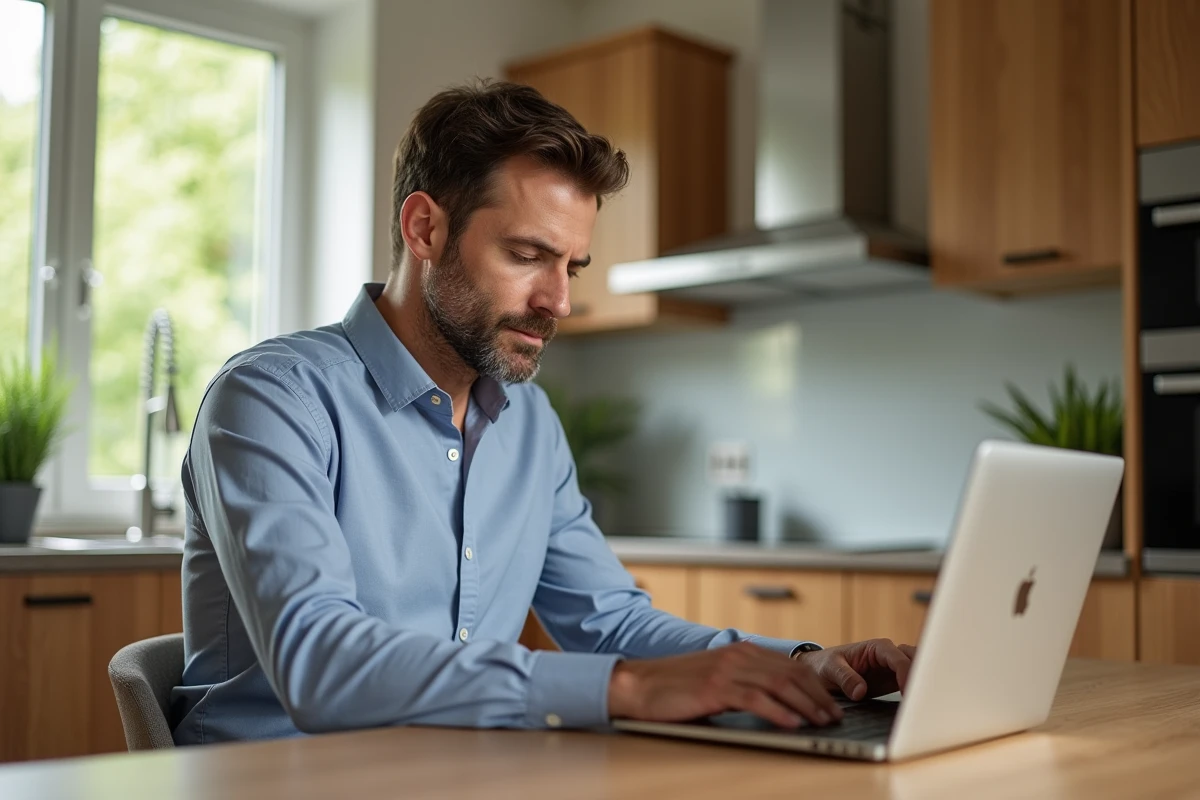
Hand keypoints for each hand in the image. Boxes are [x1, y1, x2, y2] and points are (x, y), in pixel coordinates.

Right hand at [608, 641, 843, 728]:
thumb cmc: (677, 687)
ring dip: (806, 705)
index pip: (789, 667)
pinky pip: (755, 699)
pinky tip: (792, 724)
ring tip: (822, 722)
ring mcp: (727, 669)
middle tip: (834, 717)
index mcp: (741, 651)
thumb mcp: (717, 679)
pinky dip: (779, 712)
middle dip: (817, 697)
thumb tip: (778, 702)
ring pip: (779, 685)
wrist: (640, 684)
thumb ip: (745, 682)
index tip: (830, 705)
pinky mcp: (715, 687)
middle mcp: (738, 655)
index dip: (814, 686)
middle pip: (790, 674)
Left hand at [797, 639, 916, 700]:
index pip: (900, 659)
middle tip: (923, 698)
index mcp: (877, 647)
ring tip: (924, 703)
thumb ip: (845, 677)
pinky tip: (919, 705)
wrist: (821, 671)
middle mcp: (890, 655)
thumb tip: (860, 690)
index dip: (907, 675)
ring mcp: (894, 667)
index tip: (908, 693)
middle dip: (923, 677)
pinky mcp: (894, 680)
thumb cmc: (825, 664)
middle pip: (917, 661)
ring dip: (923, 684)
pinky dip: (917, 691)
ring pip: (919, 671)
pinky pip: (912, 683)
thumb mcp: (830, 668)